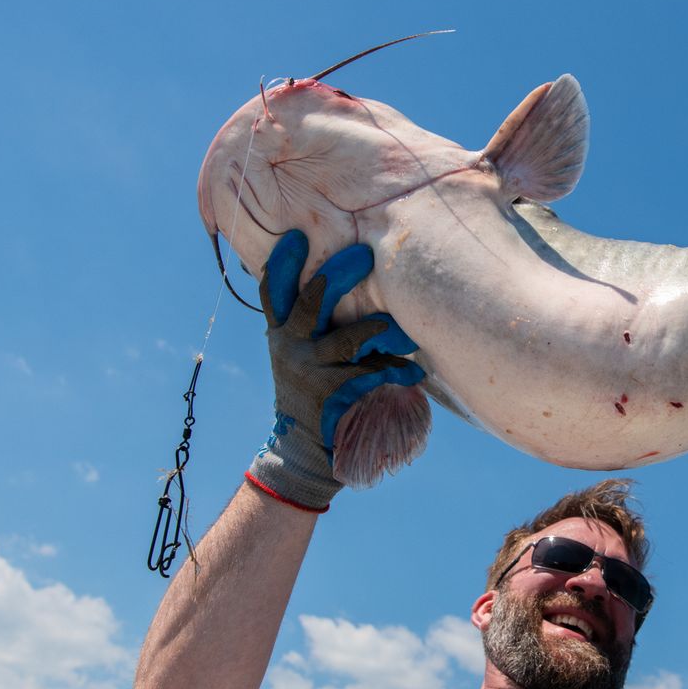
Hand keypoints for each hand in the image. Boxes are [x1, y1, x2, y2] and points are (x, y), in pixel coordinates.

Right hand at [247, 231, 423, 510]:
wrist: (303, 451)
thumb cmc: (313, 394)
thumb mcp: (303, 356)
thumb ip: (317, 326)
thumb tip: (347, 282)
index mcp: (282, 333)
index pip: (273, 292)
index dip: (283, 265)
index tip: (296, 237)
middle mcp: (290, 348)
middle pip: (309, 303)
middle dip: (338, 276)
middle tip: (364, 253)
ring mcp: (309, 372)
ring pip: (348, 340)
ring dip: (378, 329)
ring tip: (401, 326)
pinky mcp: (330, 397)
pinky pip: (370, 376)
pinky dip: (395, 371)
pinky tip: (414, 373)